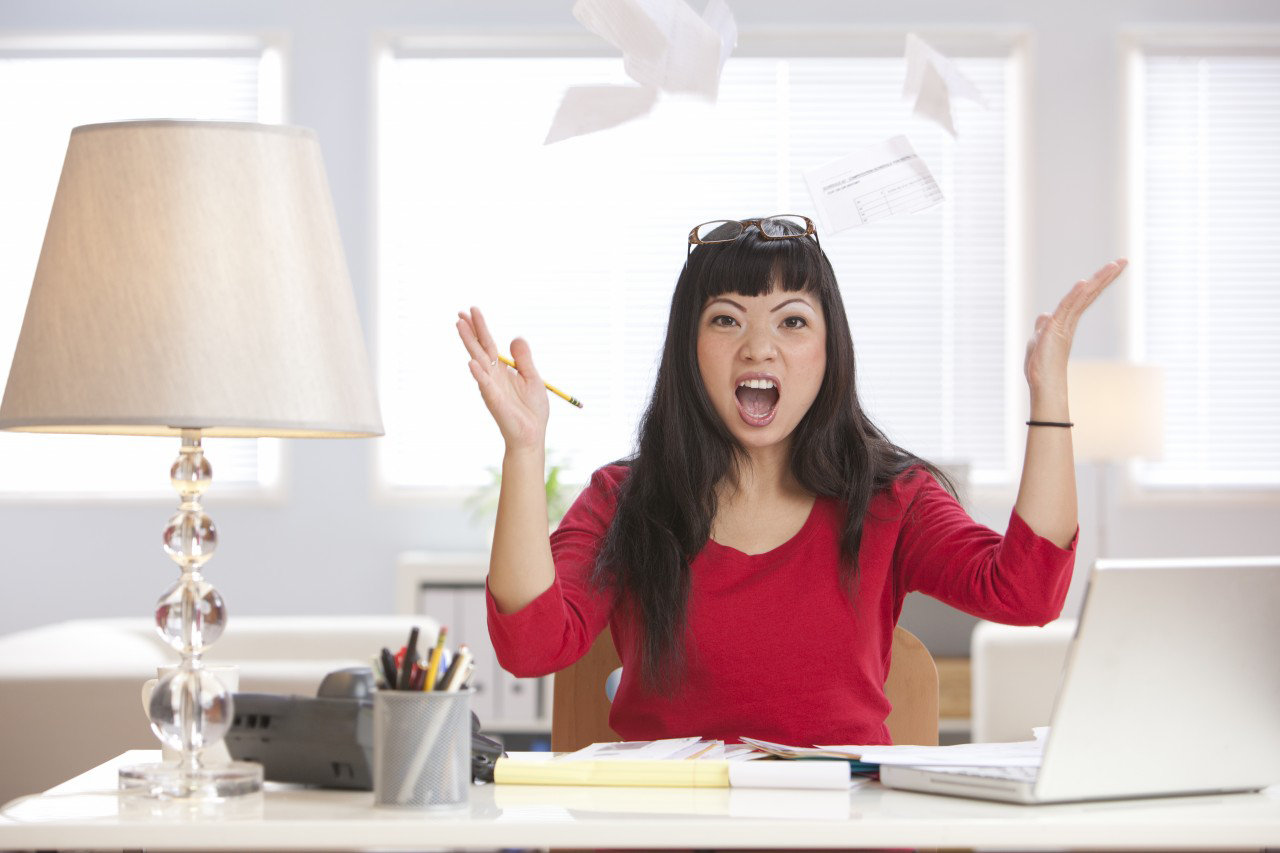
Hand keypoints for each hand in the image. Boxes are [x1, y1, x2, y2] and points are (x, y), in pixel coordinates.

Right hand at [456, 307, 549, 450]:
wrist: (531, 435)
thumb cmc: (532, 410)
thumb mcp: (533, 378)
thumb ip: (524, 359)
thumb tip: (516, 337)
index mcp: (502, 370)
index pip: (488, 344)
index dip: (481, 327)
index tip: (472, 310)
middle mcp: (493, 376)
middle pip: (480, 348)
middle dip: (471, 330)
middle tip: (460, 312)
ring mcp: (491, 387)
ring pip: (478, 361)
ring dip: (469, 343)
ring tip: (460, 326)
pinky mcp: (495, 400)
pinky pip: (485, 385)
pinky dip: (478, 374)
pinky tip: (471, 363)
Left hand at [1024, 259, 1127, 397]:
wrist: (1043, 384)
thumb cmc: (1041, 367)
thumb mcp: (1039, 340)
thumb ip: (1043, 326)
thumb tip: (1044, 314)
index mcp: (1067, 322)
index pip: (1084, 297)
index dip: (1096, 283)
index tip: (1112, 269)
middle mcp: (1070, 321)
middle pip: (1089, 294)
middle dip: (1105, 277)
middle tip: (1123, 261)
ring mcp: (1064, 325)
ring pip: (1083, 297)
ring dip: (1098, 280)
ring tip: (1114, 265)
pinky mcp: (1056, 330)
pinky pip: (1067, 309)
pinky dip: (1075, 296)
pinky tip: (1084, 283)